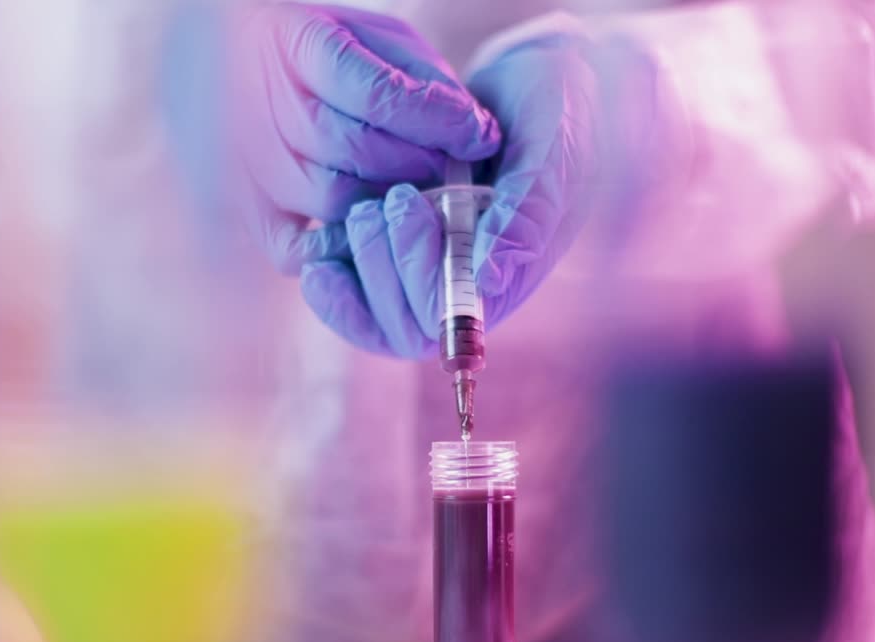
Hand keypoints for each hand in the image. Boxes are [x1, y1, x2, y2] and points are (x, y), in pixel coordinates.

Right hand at [163, 3, 500, 274]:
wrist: (241, 56)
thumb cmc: (326, 49)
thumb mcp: (378, 38)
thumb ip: (424, 80)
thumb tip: (475, 133)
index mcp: (299, 42)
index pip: (378, 95)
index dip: (438, 121)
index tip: (477, 134)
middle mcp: (262, 99)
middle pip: (354, 151)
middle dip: (419, 164)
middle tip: (450, 168)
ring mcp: (248, 158)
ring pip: (330, 199)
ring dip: (388, 202)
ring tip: (414, 191)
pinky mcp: (245, 205)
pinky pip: (290, 248)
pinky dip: (337, 247)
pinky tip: (366, 225)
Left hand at [299, 27, 608, 358]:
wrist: (530, 79)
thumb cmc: (555, 112)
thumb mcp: (549, 153)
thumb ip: (526, 213)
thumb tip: (489, 279)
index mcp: (508, 276)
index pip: (450, 321)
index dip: (419, 280)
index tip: (410, 205)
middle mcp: (465, 284)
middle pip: (406, 328)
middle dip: (385, 269)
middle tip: (394, 198)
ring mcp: (429, 268)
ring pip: (376, 313)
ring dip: (360, 264)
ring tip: (365, 209)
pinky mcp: (395, 249)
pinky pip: (356, 289)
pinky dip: (334, 271)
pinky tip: (319, 247)